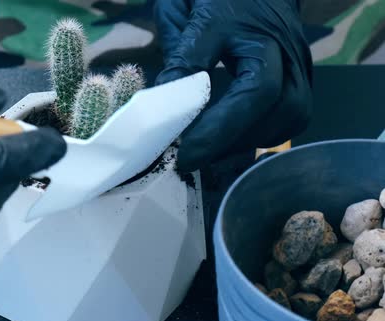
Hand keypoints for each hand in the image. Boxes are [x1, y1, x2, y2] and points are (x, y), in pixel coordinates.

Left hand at [155, 0, 312, 171]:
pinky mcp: (301, 74)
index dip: (220, 126)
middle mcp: (287, 48)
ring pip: (291, 116)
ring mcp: (300, 61)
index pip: (252, 88)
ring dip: (246, 140)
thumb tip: (166, 101)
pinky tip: (228, 139)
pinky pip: (290, 116)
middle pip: (281, 107)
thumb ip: (179, 54)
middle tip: (190, 158)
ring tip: (206, 151)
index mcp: (258, 31)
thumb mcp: (183, 9)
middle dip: (233, 139)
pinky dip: (258, 133)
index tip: (183, 149)